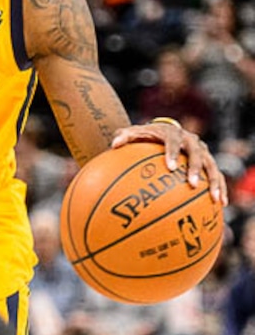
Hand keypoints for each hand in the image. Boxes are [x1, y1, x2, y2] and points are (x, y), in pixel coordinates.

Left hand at [111, 119, 226, 205]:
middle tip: (192, 184)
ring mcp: (202, 150)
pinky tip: (221, 203)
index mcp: (172, 133)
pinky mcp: (209, 161)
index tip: (170, 167)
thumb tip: (113, 145)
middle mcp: (190, 140)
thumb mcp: (136, 134)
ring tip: (214, 198)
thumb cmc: (147, 136)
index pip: (173, 141)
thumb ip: (125, 137)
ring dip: (214, 181)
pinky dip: (221, 187)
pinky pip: (217, 175)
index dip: (172, 153)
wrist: (166, 131)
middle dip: (195, 168)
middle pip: (196, 153)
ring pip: (211, 165)